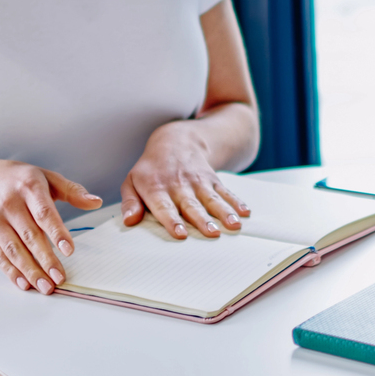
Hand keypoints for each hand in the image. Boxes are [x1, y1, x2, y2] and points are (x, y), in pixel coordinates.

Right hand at [0, 160, 100, 293]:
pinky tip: (25, 284)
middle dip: (45, 260)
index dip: (57, 233)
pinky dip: (12, 272)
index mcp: (28, 187)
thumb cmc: (21, 181)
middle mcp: (9, 203)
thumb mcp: (47, 177)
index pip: (44, 213)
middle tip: (60, 278)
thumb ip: (72, 191)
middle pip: (29, 235)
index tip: (69, 251)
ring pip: (13, 250)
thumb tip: (96, 202)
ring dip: (30, 271)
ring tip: (46, 286)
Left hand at [121, 122, 250, 239]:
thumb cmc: (151, 169)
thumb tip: (129, 221)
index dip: (172, 221)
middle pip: (192, 205)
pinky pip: (226, 191)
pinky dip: (236, 201)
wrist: (175, 141)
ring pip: (212, 199)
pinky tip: (245, 212)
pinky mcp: (212, 180)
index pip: (164, 207)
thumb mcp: (132, 181)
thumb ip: (130, 202)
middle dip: (203, 220)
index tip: (180, 234)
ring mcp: (198, 182)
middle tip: (212, 233)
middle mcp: (179, 185)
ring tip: (234, 225)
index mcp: (156, 188)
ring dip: (224, 212)